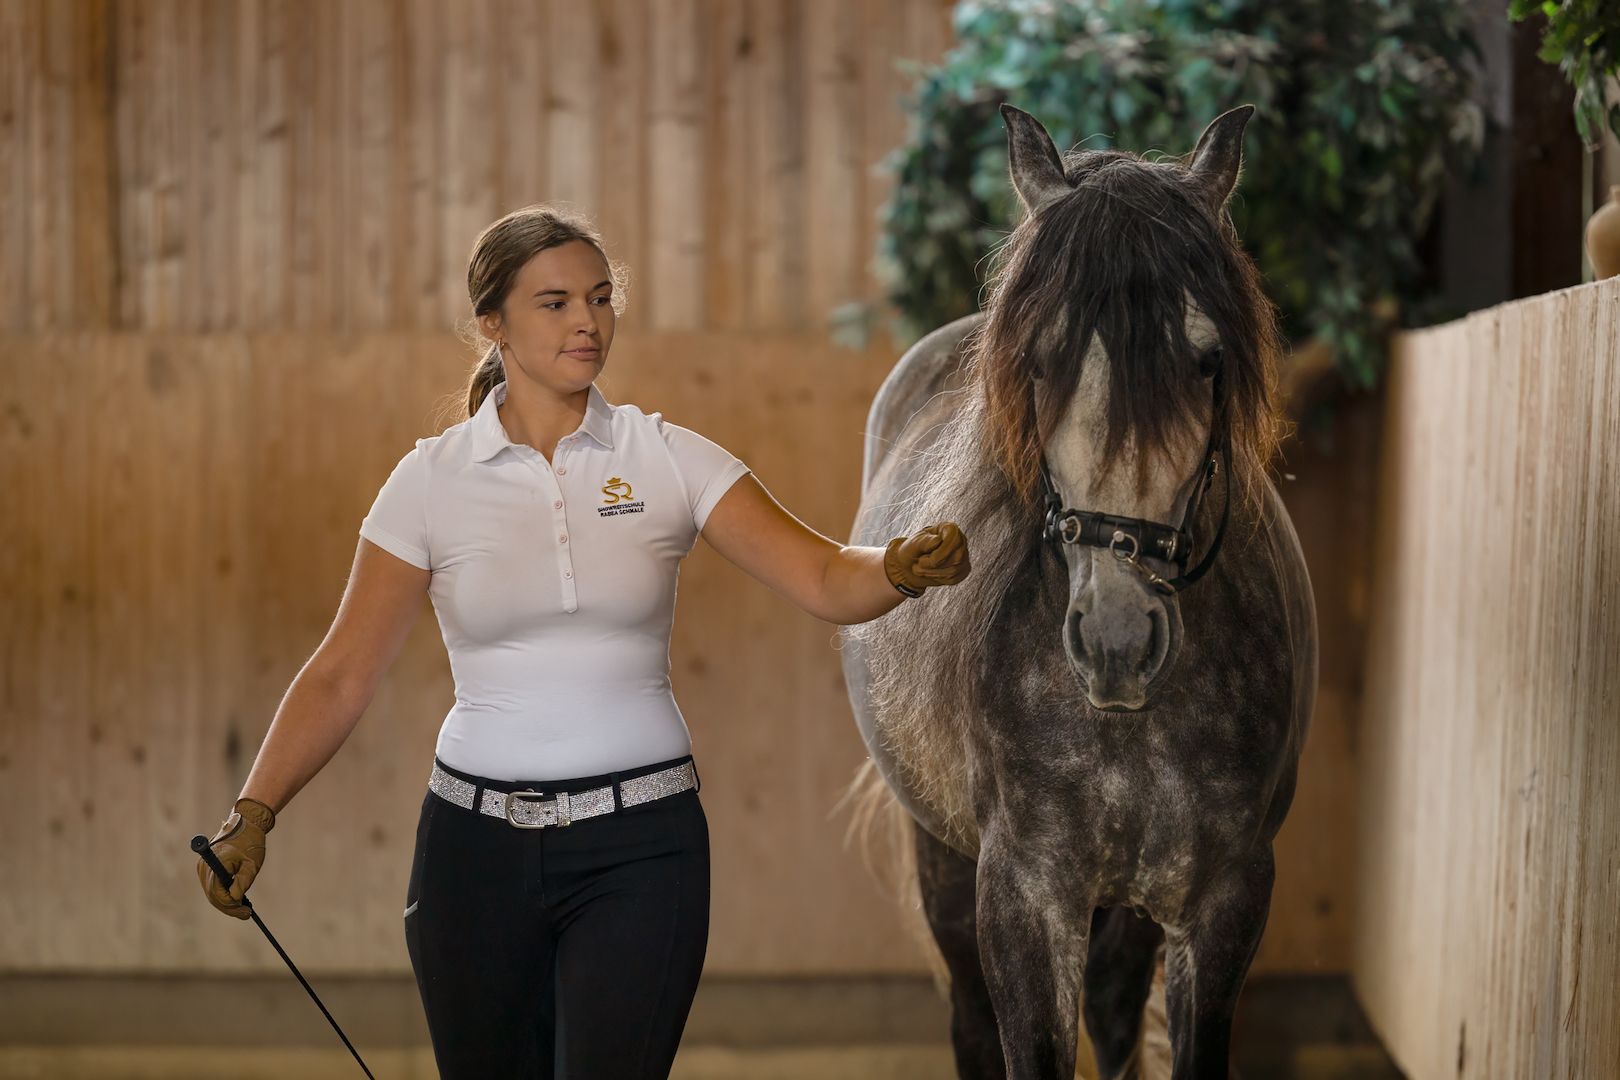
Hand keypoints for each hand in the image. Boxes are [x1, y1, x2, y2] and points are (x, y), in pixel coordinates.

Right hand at [196, 797, 275, 918]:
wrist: (245, 824)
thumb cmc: (250, 842)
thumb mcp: (251, 865)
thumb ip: (242, 883)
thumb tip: (234, 900)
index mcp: (215, 864)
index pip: (218, 894)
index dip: (231, 906)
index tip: (246, 913)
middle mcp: (204, 866)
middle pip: (213, 895)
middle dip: (229, 907)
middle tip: (246, 914)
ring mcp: (203, 867)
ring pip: (212, 892)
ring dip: (226, 902)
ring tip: (243, 910)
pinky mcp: (205, 867)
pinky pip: (212, 885)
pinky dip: (222, 893)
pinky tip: (235, 899)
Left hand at [884, 521, 970, 596]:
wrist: (911, 564)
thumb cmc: (913, 550)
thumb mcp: (913, 543)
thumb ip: (924, 541)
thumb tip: (938, 541)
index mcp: (949, 529)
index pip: (954, 540)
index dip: (940, 553)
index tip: (922, 558)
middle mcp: (960, 540)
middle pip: (956, 558)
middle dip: (933, 565)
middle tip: (919, 564)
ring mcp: (963, 556)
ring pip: (953, 570)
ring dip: (933, 573)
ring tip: (920, 569)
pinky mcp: (962, 570)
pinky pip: (954, 578)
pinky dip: (938, 579)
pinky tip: (930, 573)